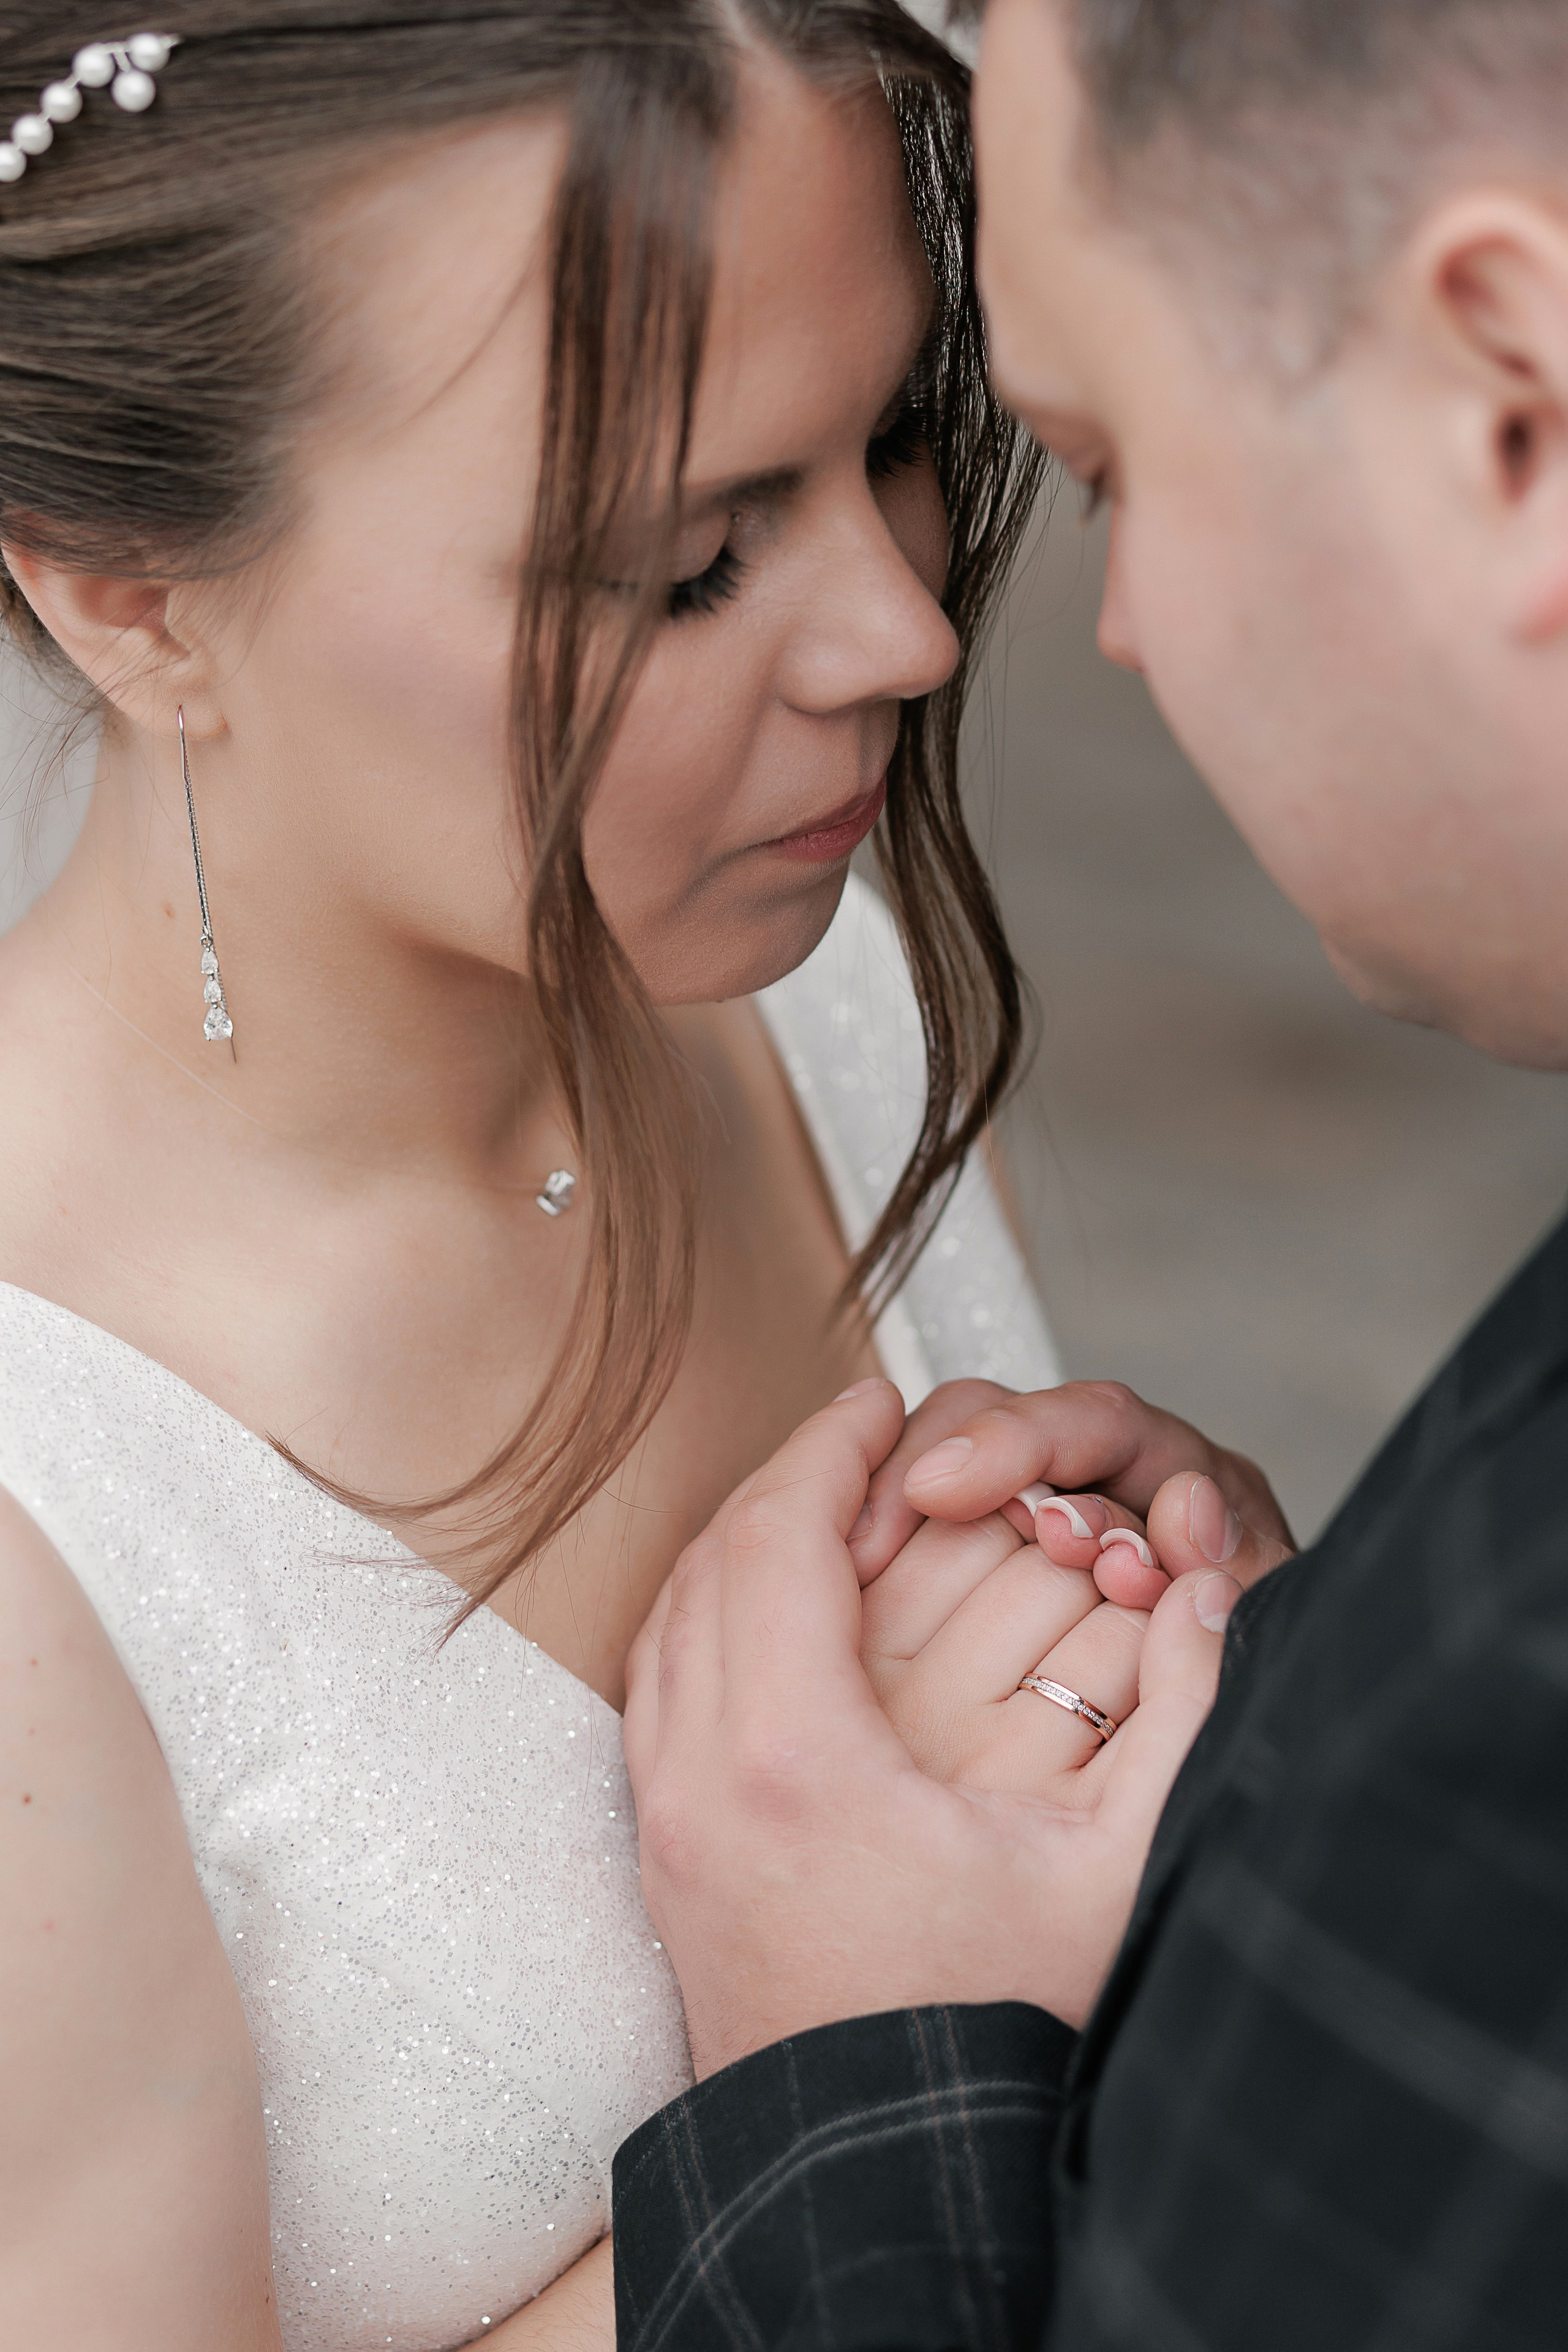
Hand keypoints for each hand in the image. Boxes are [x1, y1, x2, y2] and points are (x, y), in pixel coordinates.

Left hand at [623, 1381, 1240, 2080]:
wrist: (877, 2182)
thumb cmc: (994, 2036)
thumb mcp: (1112, 1875)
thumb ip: (1180, 1715)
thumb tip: (1212, 1582)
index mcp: (792, 1760)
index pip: (779, 1538)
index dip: (831, 1447)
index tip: (882, 1398)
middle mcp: (698, 1779)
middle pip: (712, 1562)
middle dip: (787, 1474)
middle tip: (859, 1432)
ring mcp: (664, 1824)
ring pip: (668, 1621)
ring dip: (740, 1542)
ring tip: (822, 1504)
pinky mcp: (661, 1863)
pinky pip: (657, 1688)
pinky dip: (707, 1615)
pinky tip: (773, 1612)